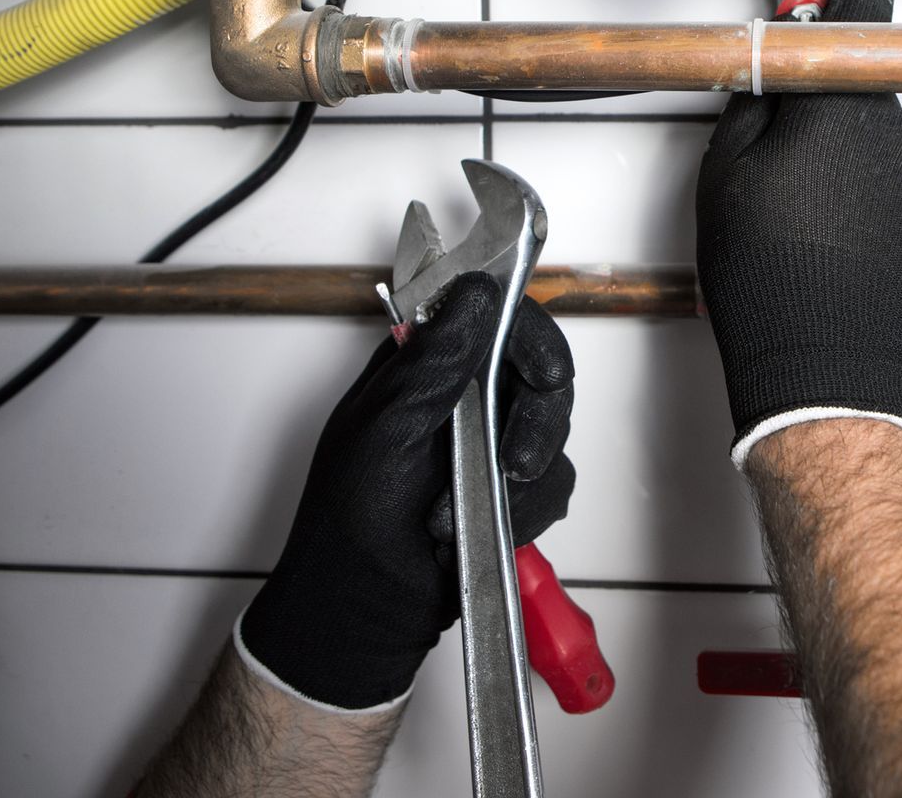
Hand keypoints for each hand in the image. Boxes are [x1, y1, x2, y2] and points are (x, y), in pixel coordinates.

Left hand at [237, 273, 575, 710]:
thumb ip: (435, 360)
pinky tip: (481, 528)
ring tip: (465, 509)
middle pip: (540, 375)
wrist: (362, 609)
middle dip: (534, 424)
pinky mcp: (510, 489)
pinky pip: (553, 485)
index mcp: (424, 364)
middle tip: (511, 463)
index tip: (543, 373)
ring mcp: (489, 444)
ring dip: (519, 479)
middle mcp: (462, 396)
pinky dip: (524, 512)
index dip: (530, 338)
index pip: (498, 317)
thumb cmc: (348, 523)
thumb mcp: (385, 428)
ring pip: (553, 433)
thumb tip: (477, 293)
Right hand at [695, 0, 901, 466]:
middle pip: (868, 92)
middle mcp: (901, 132)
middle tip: (794, 168)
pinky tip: (854, 246)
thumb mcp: (723, 178)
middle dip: (836, 116)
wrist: (828, 369)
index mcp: (841, 107)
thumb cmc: (771, 285)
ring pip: (893, 147)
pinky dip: (891, 207)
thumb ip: (753, 100)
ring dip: (862, 168)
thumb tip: (769, 66)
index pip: (863, 5)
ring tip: (821, 226)